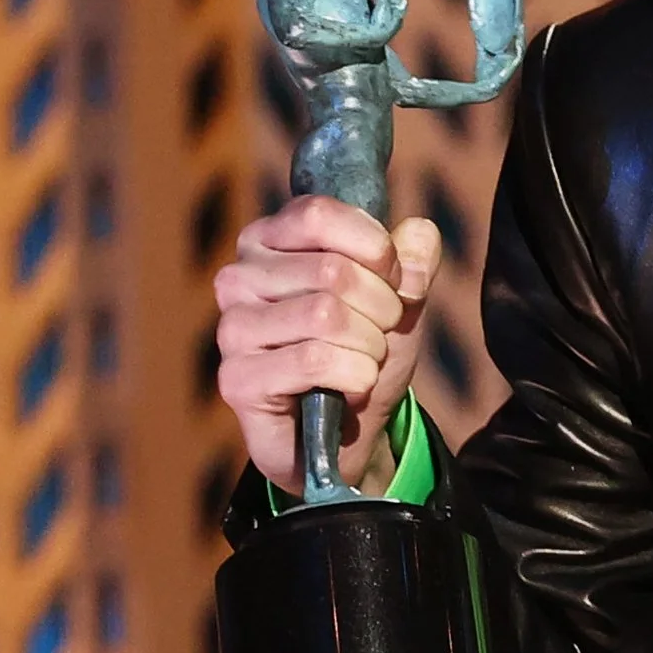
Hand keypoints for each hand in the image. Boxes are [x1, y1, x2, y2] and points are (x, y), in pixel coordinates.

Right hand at [215, 196, 442, 494]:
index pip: (318, 215)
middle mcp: (239, 278)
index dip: (374, 248)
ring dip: (369, 346)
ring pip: (325, 316)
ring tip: (364, 362)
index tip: (396, 280)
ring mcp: (232, 328)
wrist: (347, 437)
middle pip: (331, 271)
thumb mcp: (399, 304)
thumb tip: (420, 232)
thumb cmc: (363, 356)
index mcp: (269, 242)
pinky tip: (352, 389)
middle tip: (382, 335)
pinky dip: (355, 377)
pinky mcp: (236, 378)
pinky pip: (314, 361)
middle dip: (381, 308)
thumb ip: (412, 264)